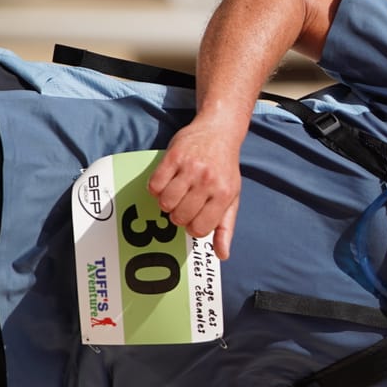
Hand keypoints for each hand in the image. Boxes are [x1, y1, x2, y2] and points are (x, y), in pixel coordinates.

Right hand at [148, 120, 243, 259]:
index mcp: (224, 195)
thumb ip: (226, 227)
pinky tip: (166, 182)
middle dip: (178, 216)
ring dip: (166, 202)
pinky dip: (156, 188)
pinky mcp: (173, 157)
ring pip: (165, 202)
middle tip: (184, 204)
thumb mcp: (232, 197)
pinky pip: (155, 185)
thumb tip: (222, 255)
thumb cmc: (224, 169)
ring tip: (176, 192)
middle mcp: (208, 182)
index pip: (200, 229)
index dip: (192, 228)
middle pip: (180, 217)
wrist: (219, 131)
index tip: (194, 218)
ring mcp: (190, 168)